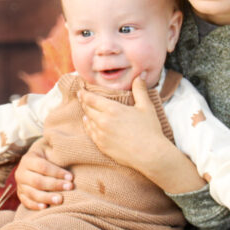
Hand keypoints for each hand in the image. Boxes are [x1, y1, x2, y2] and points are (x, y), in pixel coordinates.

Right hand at [14, 146, 72, 209]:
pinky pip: (26, 202)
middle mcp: (21, 172)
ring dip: (47, 197)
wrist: (34, 165)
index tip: (71, 177)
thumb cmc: (48, 158)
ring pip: (32, 193)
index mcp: (28, 159)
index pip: (42, 166)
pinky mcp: (21, 195)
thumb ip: (56, 150)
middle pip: (38, 181)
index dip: (57, 172)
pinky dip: (35, 205)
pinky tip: (46, 207)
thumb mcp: (49, 151)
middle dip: (54, 185)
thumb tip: (69, 148)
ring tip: (60, 200)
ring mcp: (20, 185)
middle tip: (69, 187)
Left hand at [80, 74, 204, 193]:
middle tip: (82, 98)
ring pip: (88, 122)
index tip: (80, 91)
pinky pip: (91, 134)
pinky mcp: (102, 146)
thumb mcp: (146, 107)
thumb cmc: (150, 130)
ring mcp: (101, 135)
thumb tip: (140, 75)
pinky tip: (89, 124)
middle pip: (88, 109)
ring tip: (85, 110)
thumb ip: (140, 90)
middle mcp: (103, 121)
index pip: (91, 99)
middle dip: (84, 103)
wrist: (150, 154)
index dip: (84, 94)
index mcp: (112, 109)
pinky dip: (88, 127)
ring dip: (86, 114)